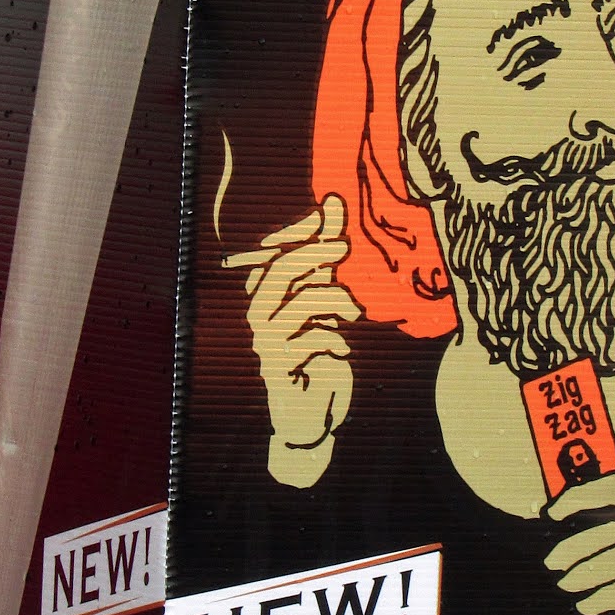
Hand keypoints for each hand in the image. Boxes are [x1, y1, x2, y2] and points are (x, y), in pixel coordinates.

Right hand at [241, 195, 358, 488]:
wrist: (313, 411)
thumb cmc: (319, 351)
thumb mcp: (327, 299)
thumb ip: (326, 258)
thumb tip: (332, 204)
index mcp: (266, 294)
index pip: (275, 252)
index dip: (300, 231)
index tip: (331, 211)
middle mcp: (259, 314)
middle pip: (280, 271)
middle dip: (315, 253)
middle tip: (346, 247)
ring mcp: (265, 342)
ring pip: (299, 304)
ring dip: (335, 301)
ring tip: (355, 315)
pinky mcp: (278, 369)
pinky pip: (309, 342)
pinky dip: (332, 341)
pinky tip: (342, 351)